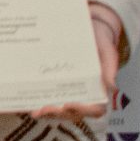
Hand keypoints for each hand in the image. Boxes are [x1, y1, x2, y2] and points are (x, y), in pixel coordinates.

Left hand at [33, 4, 123, 121]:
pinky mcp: (56, 84)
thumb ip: (110, 66)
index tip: (69, 104)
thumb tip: (111, 87)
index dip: (83, 110)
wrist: (88, 27)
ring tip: (35, 110)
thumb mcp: (107, 49)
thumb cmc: (99, 39)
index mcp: (98, 88)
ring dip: (48, 112)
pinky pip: (49, 97)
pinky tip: (28, 102)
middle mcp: (84, 92)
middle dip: (59, 113)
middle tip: (44, 108)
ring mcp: (69, 89)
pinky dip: (40, 102)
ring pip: (60, 110)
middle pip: (74, 112)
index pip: (96, 108)